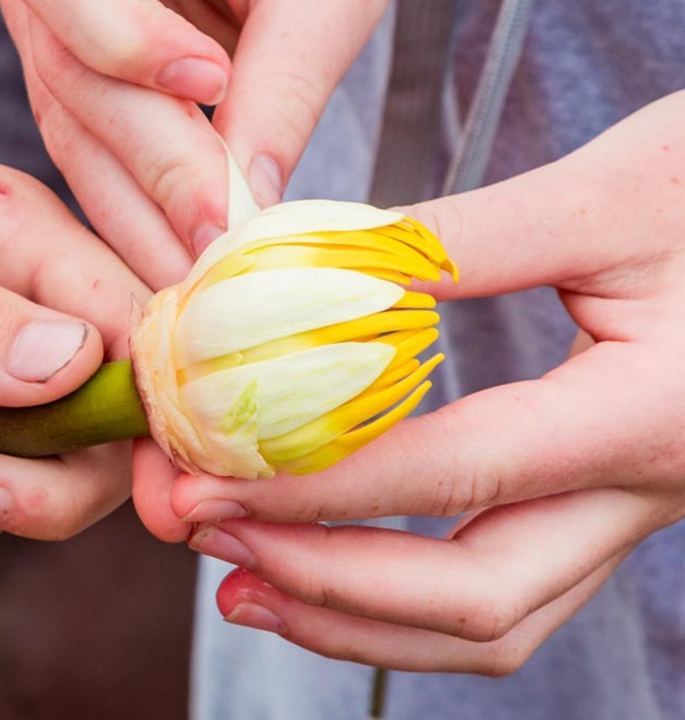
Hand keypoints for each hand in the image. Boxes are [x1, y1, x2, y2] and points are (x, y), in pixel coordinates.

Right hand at [0, 0, 387, 287]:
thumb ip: (284, 82)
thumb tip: (254, 202)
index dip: (127, 39)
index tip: (212, 84)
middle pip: (71, 79)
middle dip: (150, 170)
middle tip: (214, 250)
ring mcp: (61, 42)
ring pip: (74, 134)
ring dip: (139, 218)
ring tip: (201, 283)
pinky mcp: (85, 89)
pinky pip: (94, 156)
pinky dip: (140, 213)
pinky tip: (182, 262)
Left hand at [133, 90, 684, 673]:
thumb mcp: (607, 197)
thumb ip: (460, 240)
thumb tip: (312, 278)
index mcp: (650, 416)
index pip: (457, 476)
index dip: (319, 485)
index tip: (210, 473)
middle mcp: (644, 494)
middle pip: (474, 597)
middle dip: (322, 578)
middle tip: (207, 533)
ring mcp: (625, 517)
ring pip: (488, 623)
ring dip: (351, 616)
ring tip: (239, 580)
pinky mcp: (599, 509)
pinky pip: (497, 592)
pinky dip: (396, 601)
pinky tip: (319, 567)